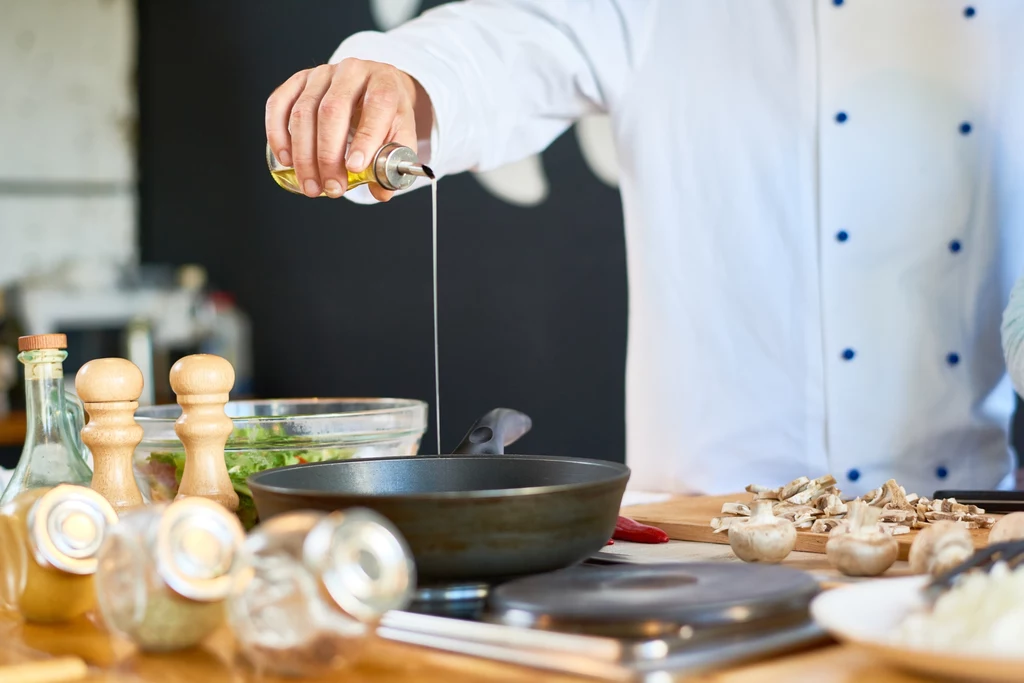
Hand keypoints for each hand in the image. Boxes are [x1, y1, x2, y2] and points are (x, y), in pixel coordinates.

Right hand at [265, 58, 430, 201]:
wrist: (373, 88)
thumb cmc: (387, 115)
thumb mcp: (400, 134)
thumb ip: (394, 162)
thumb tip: (380, 192)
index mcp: (384, 82)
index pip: (377, 105)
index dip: (365, 137)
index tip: (354, 167)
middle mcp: (352, 71)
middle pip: (332, 111)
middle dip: (328, 156)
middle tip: (332, 187)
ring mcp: (321, 73)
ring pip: (303, 112)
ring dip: (303, 155)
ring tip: (311, 185)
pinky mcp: (298, 80)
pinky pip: (278, 104)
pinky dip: (277, 134)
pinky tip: (285, 159)